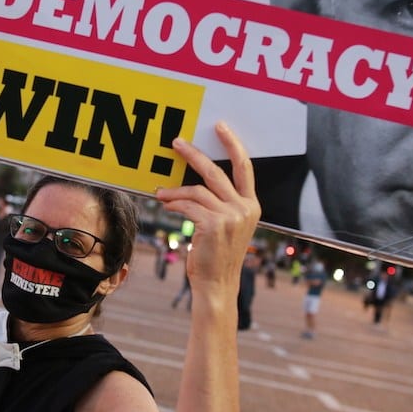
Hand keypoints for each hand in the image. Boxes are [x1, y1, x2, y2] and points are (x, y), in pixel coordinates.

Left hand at [154, 122, 259, 294]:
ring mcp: (230, 216)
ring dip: (174, 190)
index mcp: (251, 206)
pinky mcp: (213, 224)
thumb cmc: (217, 255)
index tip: (220, 127)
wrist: (217, 284)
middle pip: (215, 171)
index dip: (232, 144)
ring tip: (161, 193)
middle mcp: (244, 208)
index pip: (245, 167)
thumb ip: (220, 204)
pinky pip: (187, 205)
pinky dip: (173, 203)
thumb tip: (193, 184)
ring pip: (196, 190)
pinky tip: (165, 205)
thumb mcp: (227, 227)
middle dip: (193, 154)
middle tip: (176, 143)